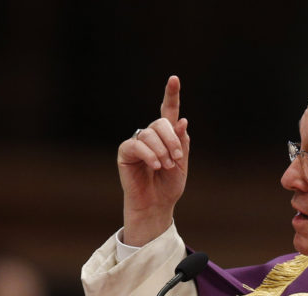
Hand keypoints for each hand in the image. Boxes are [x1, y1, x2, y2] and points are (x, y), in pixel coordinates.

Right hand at [118, 75, 190, 246]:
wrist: (156, 205)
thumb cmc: (168, 186)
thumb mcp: (182, 164)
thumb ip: (182, 143)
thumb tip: (182, 121)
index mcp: (167, 136)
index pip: (168, 111)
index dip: (171, 95)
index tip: (174, 79)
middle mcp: (151, 135)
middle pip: (161, 123)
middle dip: (173, 140)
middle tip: (177, 158)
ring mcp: (138, 142)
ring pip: (150, 133)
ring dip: (162, 150)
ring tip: (166, 166)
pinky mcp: (126, 152)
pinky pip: (137, 144)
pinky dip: (149, 154)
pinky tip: (155, 165)